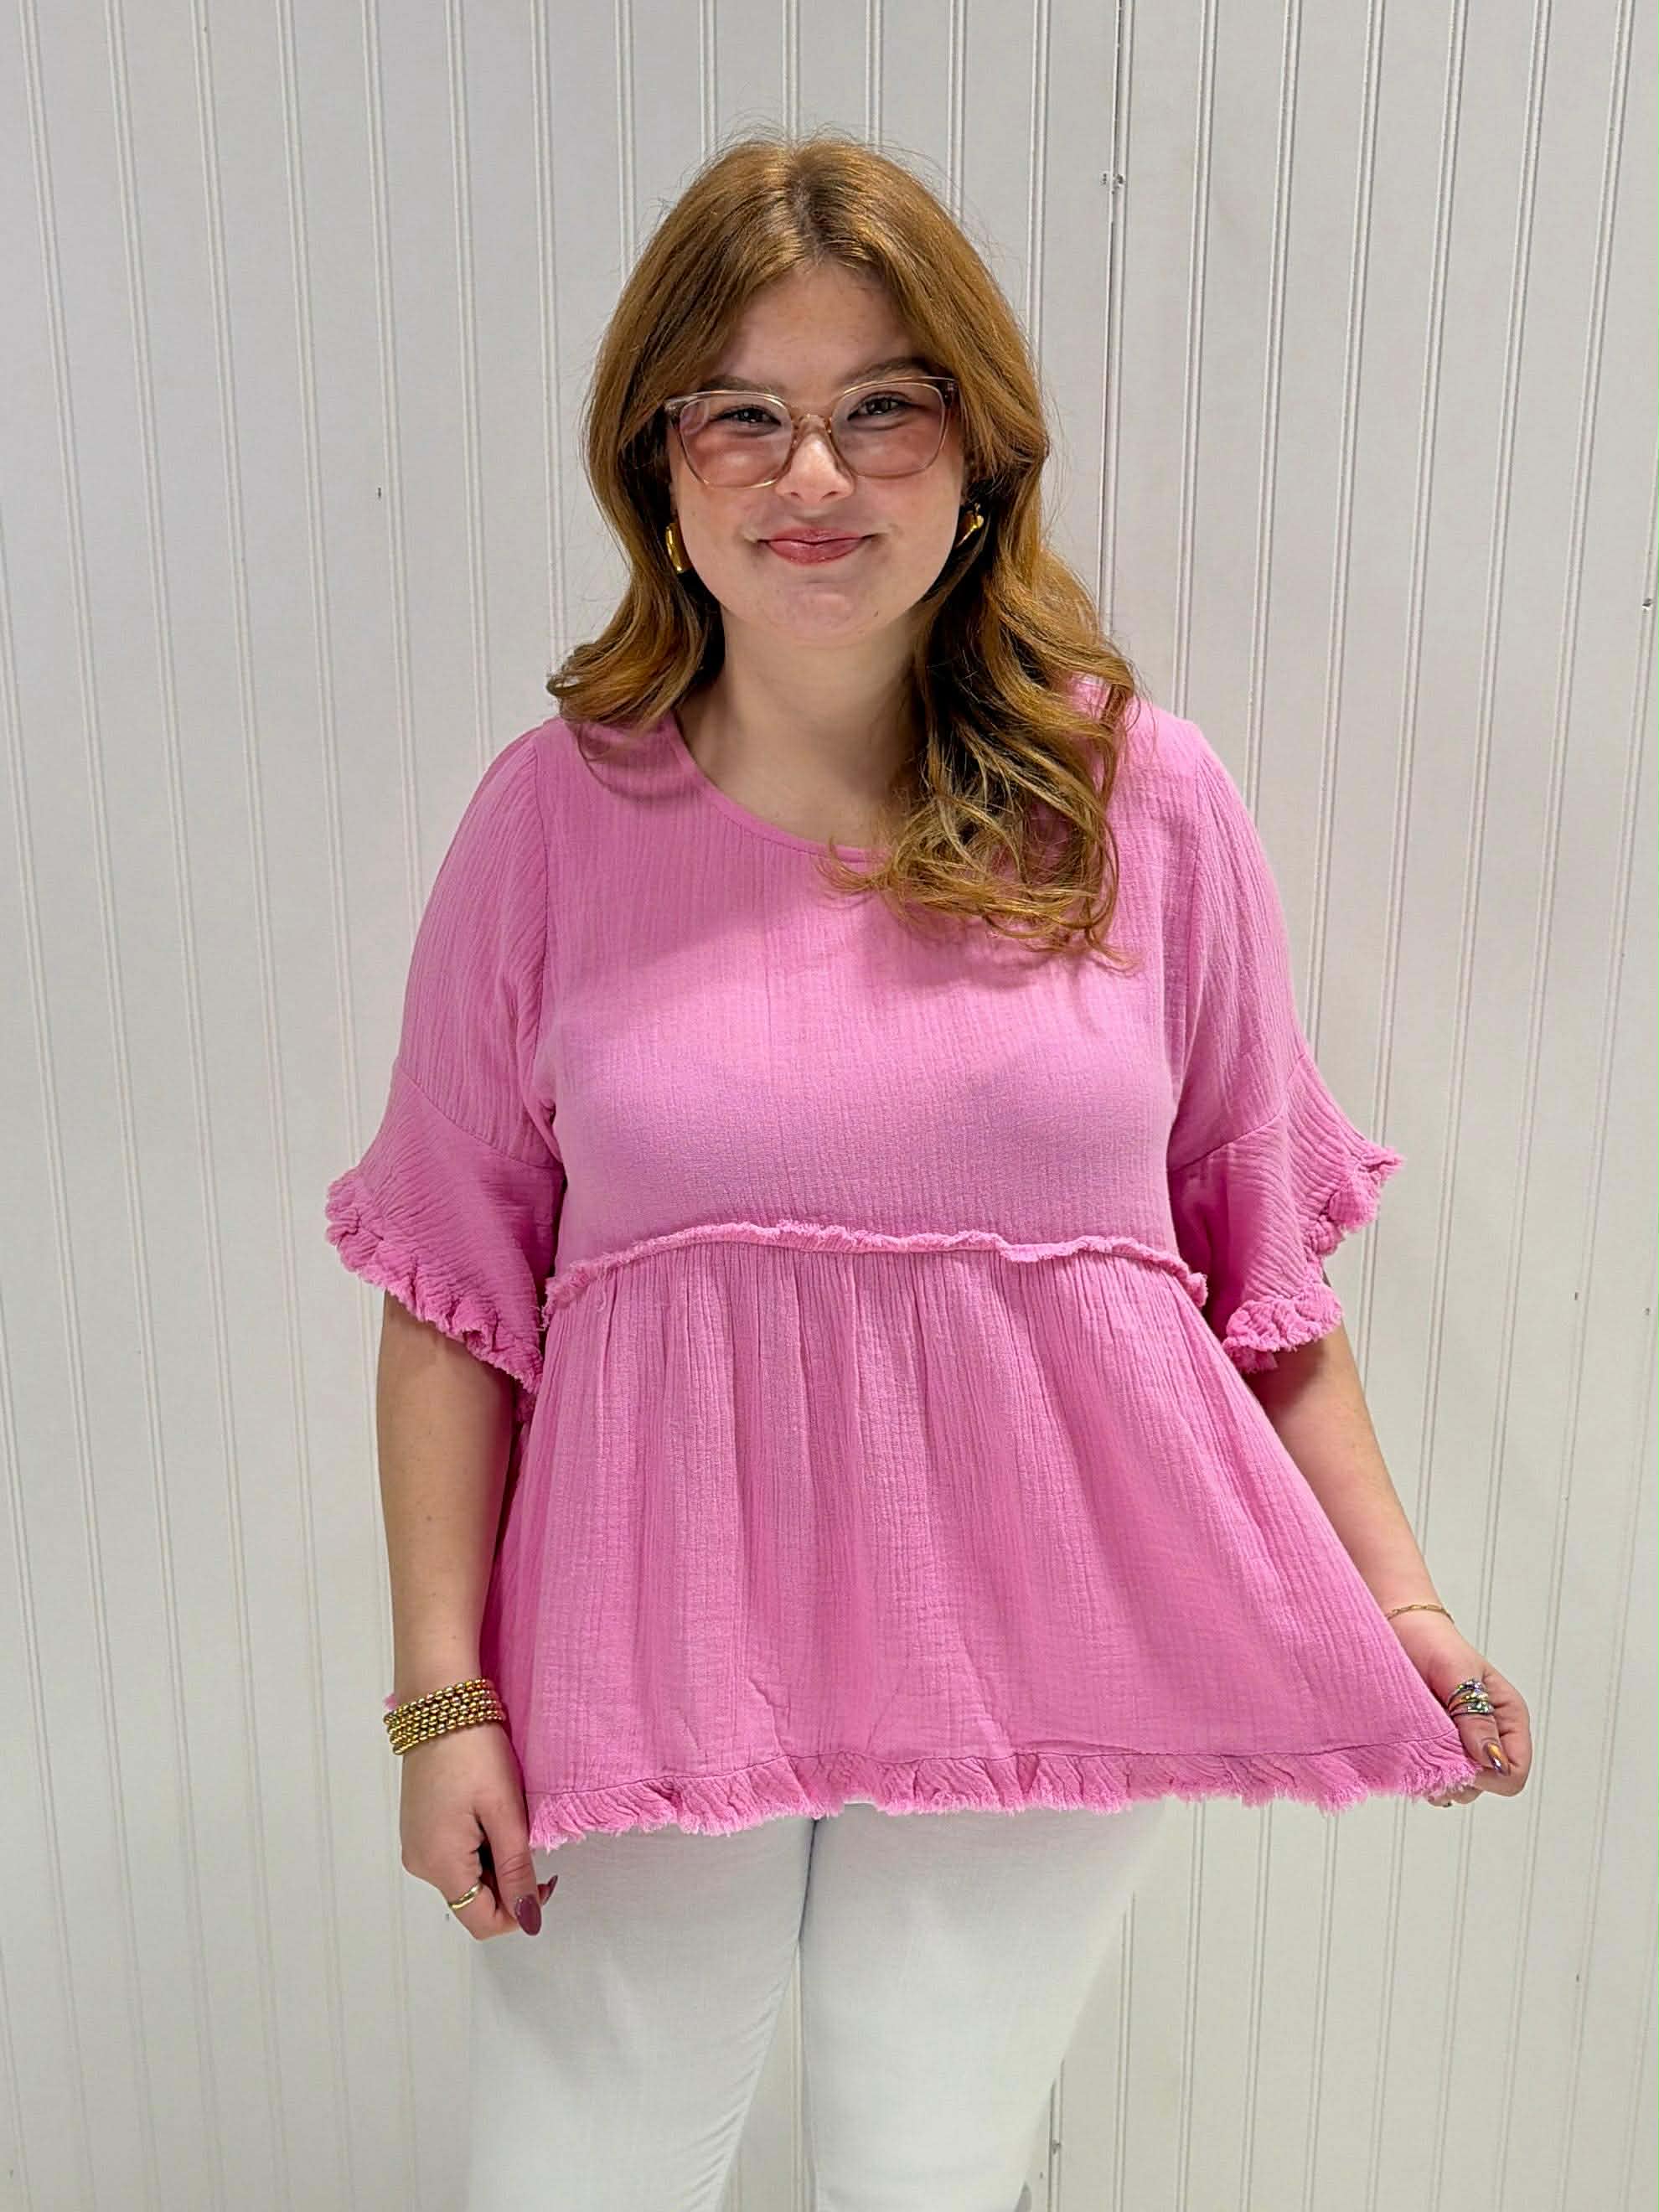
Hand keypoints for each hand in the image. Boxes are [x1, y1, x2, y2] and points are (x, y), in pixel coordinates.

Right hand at [398, 1721, 557, 1937]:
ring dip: (495, 1860)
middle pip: (473, 1900)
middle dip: (509, 1881)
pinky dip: (479, 1845)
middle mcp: (420, 1862)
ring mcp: (416, 1844)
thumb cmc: (472, 1749)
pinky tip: (488, 1810)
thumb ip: (517, 1869)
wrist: (439, 1703)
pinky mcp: (419, 1827)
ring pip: (466, 1876)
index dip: (520, 1911)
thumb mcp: (504, 1811)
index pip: (482, 1921)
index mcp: (439, 1864)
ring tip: (506, 1814)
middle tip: (528, 1834)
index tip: (546, 1878)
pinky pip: (454, 1854)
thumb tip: (529, 1918)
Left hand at [1388, 1610, 1532, 1806]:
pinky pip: (1438, 1780)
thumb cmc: (1433, 1643)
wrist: (1400, 1631)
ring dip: (1440, 1777)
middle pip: (1487, 1786)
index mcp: (1509, 1719)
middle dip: (1460, 1777)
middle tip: (1431, 1750)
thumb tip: (1493, 1760)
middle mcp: (1491, 1737)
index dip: (1487, 1774)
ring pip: (1461, 1788)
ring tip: (1419, 1747)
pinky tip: (1411, 1753)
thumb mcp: (1457, 1673)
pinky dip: (1425, 1775)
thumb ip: (1476, 1716)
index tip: (1457, 1755)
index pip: (1514, 1773)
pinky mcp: (1439, 1749)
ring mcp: (1464, 1746)